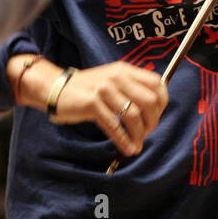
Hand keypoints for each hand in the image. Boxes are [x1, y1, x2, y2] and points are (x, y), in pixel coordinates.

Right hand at [13, 58, 167, 156]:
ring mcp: (104, 89)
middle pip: (149, 100)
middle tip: (147, 132)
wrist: (56, 88)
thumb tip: (154, 109)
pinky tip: (127, 148)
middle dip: (153, 121)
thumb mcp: (111, 80)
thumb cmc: (87, 88)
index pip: (156, 83)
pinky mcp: (92, 104)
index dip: (162, 102)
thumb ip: (131, 88)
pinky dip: (123, 140)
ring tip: (137, 144)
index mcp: (125, 70)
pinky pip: (114, 125)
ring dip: (139, 134)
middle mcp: (117, 77)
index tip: (157, 115)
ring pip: (133, 114)